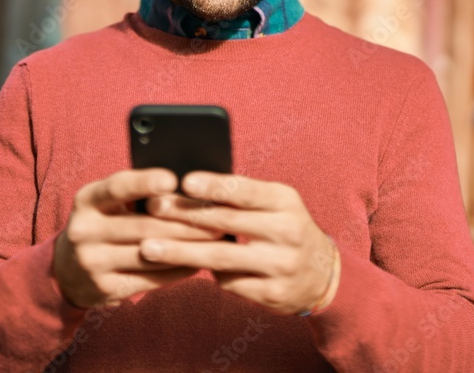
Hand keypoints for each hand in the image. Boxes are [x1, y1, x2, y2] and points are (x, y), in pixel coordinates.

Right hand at [53, 168, 221, 308]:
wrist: (68, 271)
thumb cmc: (104, 223)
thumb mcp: (106, 203)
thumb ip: (136, 192)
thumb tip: (187, 184)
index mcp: (86, 200)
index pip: (116, 187)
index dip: (144, 183)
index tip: (173, 179)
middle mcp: (83, 231)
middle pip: (143, 225)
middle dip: (185, 221)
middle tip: (218, 216)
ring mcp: (93, 263)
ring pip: (151, 254)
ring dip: (188, 246)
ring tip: (216, 238)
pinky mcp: (106, 289)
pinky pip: (151, 279)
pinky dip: (178, 269)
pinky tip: (199, 261)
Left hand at [138, 172, 339, 315]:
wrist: (324, 275)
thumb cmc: (287, 229)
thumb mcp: (277, 204)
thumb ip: (243, 196)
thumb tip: (190, 185)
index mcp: (285, 201)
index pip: (245, 190)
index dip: (214, 185)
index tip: (183, 181)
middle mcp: (287, 231)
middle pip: (227, 222)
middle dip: (185, 215)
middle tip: (152, 209)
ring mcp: (281, 265)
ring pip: (221, 257)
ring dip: (180, 252)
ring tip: (149, 247)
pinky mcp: (272, 293)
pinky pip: (229, 282)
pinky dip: (205, 273)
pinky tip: (181, 267)